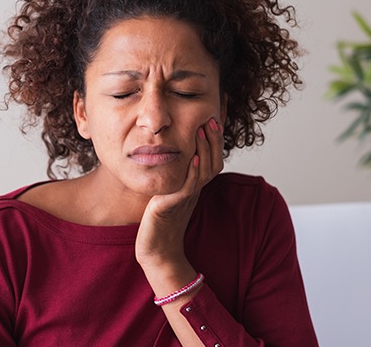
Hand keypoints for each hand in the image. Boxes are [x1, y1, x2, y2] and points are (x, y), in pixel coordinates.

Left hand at [135, 117, 223, 270]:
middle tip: (211, 119)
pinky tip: (191, 158)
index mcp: (195, 187)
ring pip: (203, 172)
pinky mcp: (173, 206)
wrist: (156, 251)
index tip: (212, 120)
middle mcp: (194, 191)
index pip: (212, 160)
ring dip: (204, 150)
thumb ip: (176, 177)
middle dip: (213, 140)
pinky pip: (187, 187)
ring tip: (201, 130)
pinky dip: (191, 172)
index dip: (214, 142)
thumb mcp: (170, 193)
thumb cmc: (159, 223)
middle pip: (213, 163)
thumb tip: (176, 156)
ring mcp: (186, 199)